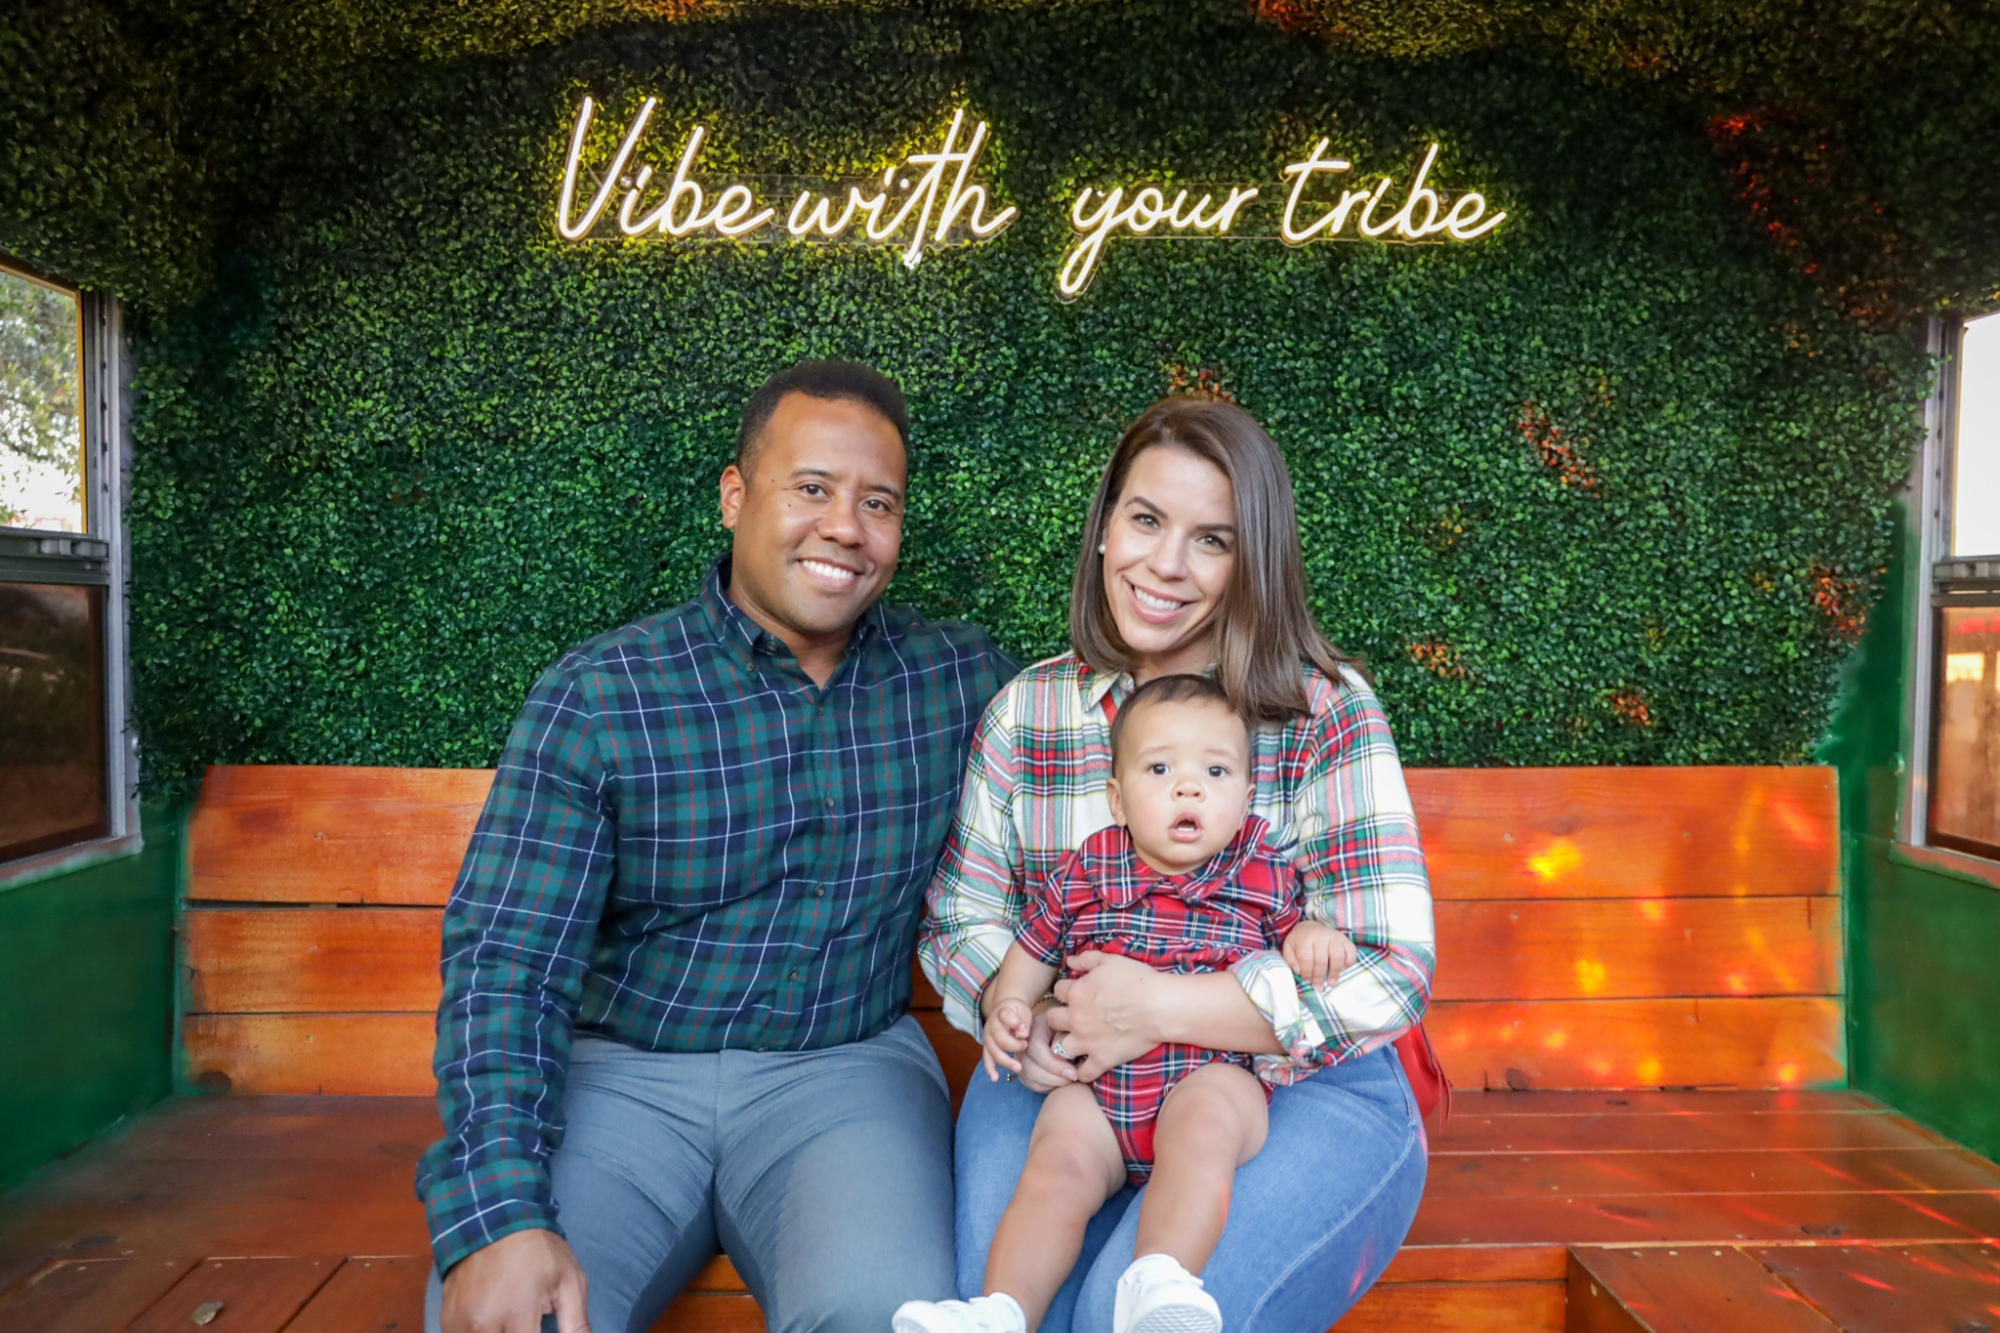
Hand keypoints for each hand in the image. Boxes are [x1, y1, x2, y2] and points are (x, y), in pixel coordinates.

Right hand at [441, 1227, 590, 1332]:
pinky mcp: (447, 1319)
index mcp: (517, 1313)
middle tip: (527, 1324)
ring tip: (511, 1321)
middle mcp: (483, 1323)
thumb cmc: (539, 1252)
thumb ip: (577, 1324)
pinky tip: (492, 1324)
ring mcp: (460, 1322)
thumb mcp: (570, 1282)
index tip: (540, 1328)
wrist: (495, 1220)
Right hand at [982, 997, 1034, 1080]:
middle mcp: (991, 1025)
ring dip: (1006, 1061)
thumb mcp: (1023, 1011)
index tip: (1025, 1030)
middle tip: (1025, 1046)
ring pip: (993, 1051)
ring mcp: (987, 1036)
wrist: (1005, 1008)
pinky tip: (995, 1078)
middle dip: (1014, 1046)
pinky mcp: (987, 1046)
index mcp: (1002, 1012)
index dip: (1015, 1023)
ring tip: (1018, 1067)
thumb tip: (1023, 1035)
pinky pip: (987, 1059)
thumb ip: (1024, 1023)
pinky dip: (990, 1069)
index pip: (1005, 1016)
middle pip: (1000, 1039)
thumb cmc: (1017, 1011)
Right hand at [1016, 1003, 1082, 1092]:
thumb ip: (1064, 1039)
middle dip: (1055, 1077)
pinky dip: (1048, 1086)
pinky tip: (1061, 1081)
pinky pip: (1033, 1084)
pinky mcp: (1022, 1071)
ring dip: (1053, 1083)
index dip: (1054, 1065)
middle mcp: (1021, 1045)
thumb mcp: (1066, 1027)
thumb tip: (1063, 1057)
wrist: (1055, 1029)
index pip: (1035, 1049)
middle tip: (1074, 1077)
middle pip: (1031, 1068)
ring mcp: (1019, 1059)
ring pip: (1031, 1078)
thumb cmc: (1063, 1027)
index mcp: (1032, 1029)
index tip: (1072, 1072)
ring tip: (1069, 1079)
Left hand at [1052, 951, 1171, 1081]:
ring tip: (1077, 1043)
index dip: (1067, 991)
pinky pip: (1083, 1073)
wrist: (1160, 1007)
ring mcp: (1087, 1041)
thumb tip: (1070, 959)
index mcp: (1077, 993)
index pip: (1058, 991)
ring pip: (1060, 1048)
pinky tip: (1090, 1065)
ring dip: (1066, 1045)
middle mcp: (1076, 1018)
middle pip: (1051, 1020)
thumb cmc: (1138, 980)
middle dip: (1059, 1018)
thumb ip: (1087, 959)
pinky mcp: (1102, 1059)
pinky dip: (1084, 1072)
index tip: (1076, 993)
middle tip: (1072, 1018)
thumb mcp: (1111, 961)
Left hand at [1283, 921, 1358, 985]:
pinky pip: (1351, 951)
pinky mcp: (1345, 938)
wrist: (1311, 928)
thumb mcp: (1289, 948)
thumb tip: (1298, 971)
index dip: (1307, 973)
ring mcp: (1334, 936)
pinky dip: (1349, 962)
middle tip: (1319, 987)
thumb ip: (1290, 960)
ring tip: (1332, 983)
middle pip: (1321, 960)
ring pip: (1337, 956)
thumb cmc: (1300, 942)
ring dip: (1335, 972)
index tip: (1307, 981)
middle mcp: (1321, 935)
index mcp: (1305, 937)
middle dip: (1319, 976)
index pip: (1306, 958)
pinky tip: (1342, 969)